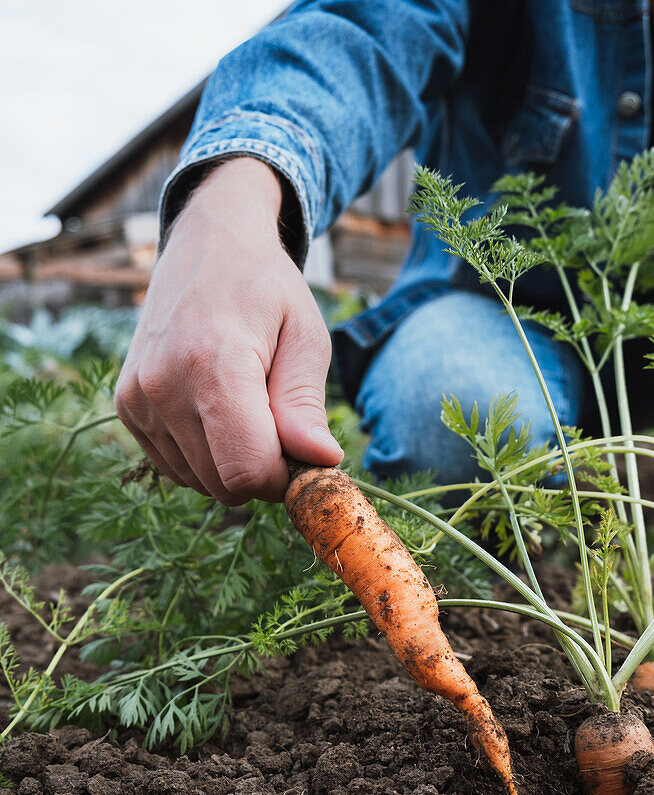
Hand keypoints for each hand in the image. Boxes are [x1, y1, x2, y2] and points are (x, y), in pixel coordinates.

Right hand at [115, 158, 342, 503]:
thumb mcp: (306, 337)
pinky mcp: (125, 407)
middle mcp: (163, 384)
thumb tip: (320, 462)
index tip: (305, 453)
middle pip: (224, 484)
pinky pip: (176, 468)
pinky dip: (206, 458)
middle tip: (282, 430)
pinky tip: (219, 414)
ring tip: (250, 412)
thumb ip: (306, 405)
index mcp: (212, 361)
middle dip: (263, 474)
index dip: (285, 479)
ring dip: (234, 466)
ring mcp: (137, 398)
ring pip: (199, 482)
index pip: (247, 469)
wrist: (208, 244)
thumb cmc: (268, 290)